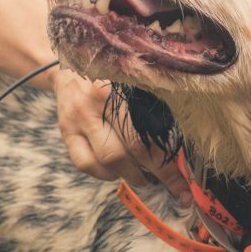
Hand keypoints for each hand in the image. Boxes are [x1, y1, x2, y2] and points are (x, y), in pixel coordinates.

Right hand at [52, 68, 190, 203]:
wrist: (69, 65)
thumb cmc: (111, 76)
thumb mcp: (133, 81)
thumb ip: (152, 106)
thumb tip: (180, 144)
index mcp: (121, 87)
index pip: (150, 131)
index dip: (168, 162)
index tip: (184, 184)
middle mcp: (98, 102)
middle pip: (131, 148)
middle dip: (156, 174)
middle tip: (172, 186)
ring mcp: (78, 118)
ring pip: (107, 161)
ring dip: (131, 175)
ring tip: (146, 177)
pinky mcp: (66, 131)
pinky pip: (86, 164)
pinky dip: (105, 174)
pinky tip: (116, 171)